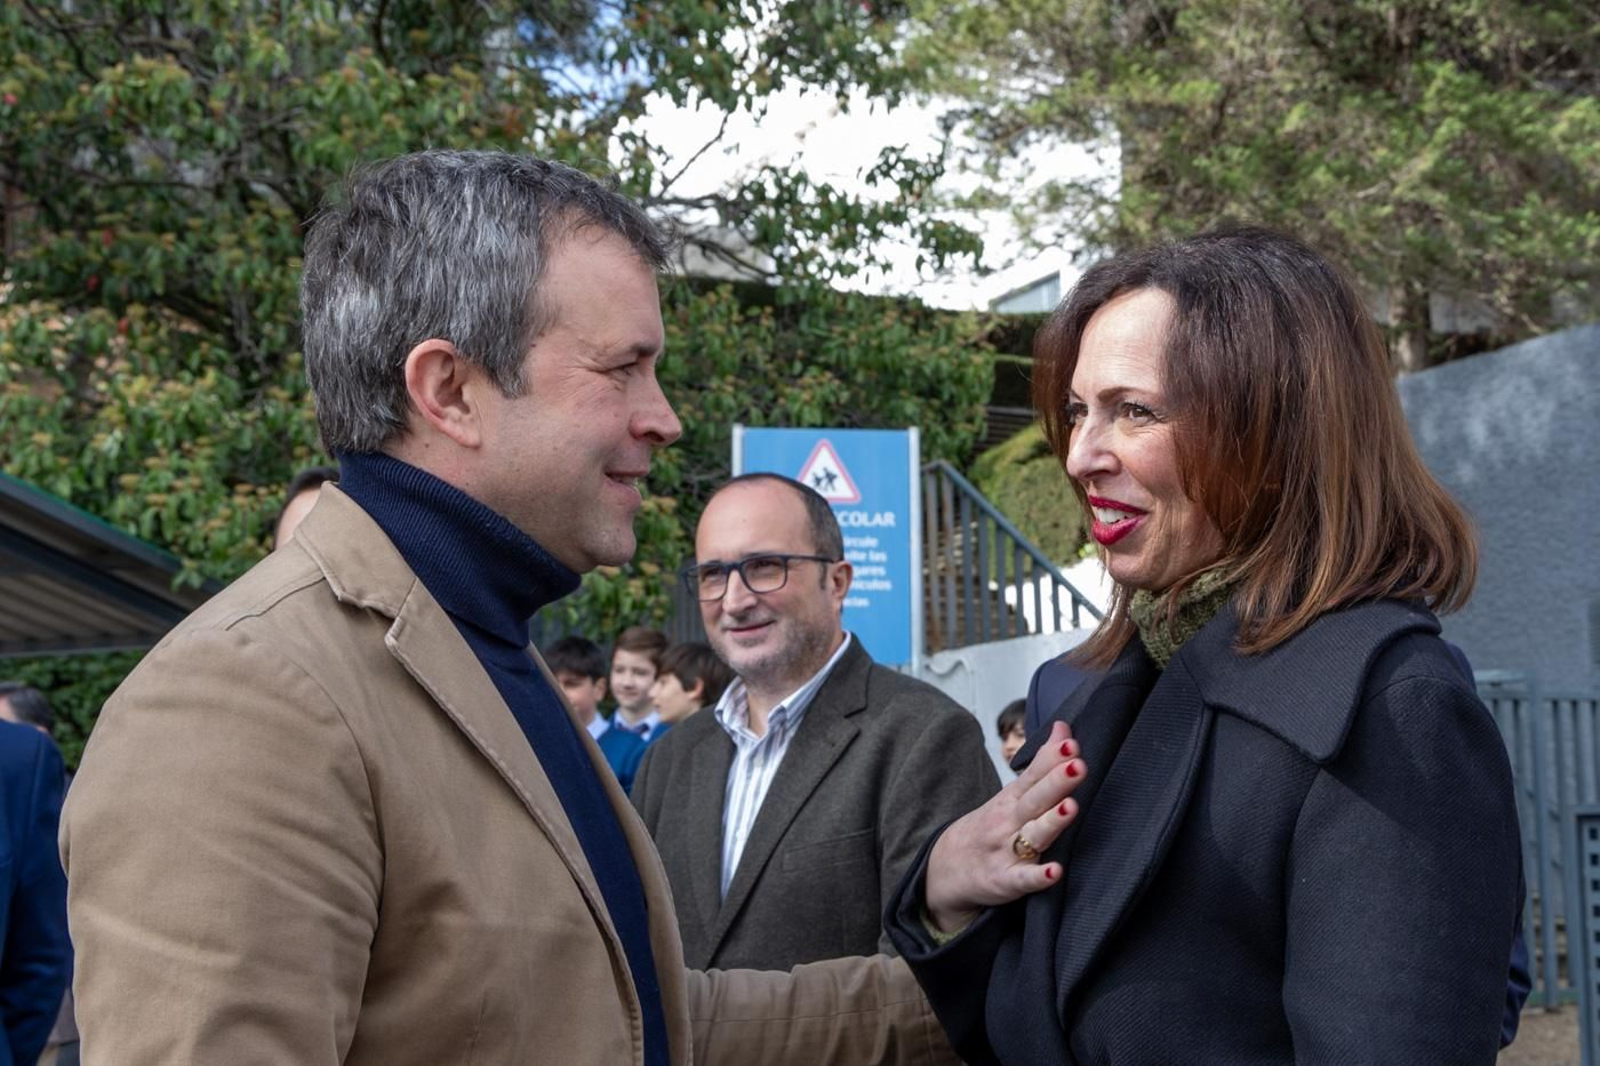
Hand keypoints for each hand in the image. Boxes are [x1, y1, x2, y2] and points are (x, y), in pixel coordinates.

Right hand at [924, 721, 1085, 932]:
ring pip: (1033, 835)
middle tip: (1077, 765)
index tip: (1070, 743)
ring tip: (1071, 807)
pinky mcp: (1006, 881)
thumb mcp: (1012, 794)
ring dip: (1051, 822)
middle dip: (1056, 782)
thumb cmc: (990, 827)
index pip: (1033, 774)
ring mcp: (1006, 851)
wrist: (946, 869)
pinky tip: (1055, 872)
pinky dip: (1038, 877)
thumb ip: (1042, 763)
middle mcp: (1009, 821)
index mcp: (1012, 799)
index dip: (1052, 759)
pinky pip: (1023, 879)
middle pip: (1035, 799)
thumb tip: (1063, 728)